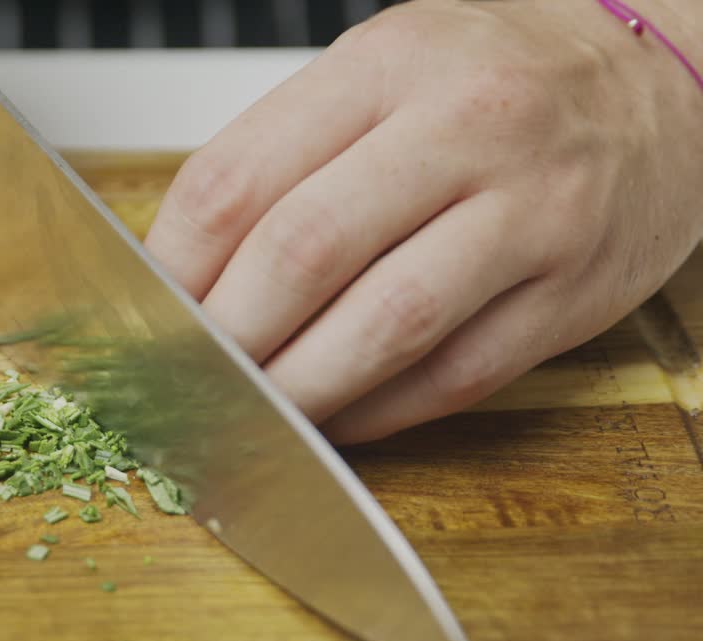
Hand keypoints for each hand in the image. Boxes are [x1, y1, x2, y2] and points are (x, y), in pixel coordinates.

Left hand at [143, 0, 702, 444]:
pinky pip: (454, 376)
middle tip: (186, 379)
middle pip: (303, 254)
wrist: (659, 79)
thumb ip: (285, 156)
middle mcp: (463, 129)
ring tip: (248, 416)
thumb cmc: (495, 79)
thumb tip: (183, 269)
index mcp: (387, 65)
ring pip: (384, 326)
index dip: (173, 266)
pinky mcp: (574, 294)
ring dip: (297, 390)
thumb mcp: (380, 71)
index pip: (240, 178)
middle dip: (225, 337)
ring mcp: (529, 215)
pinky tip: (335, 420)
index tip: (144, 316)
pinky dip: (379, 412)